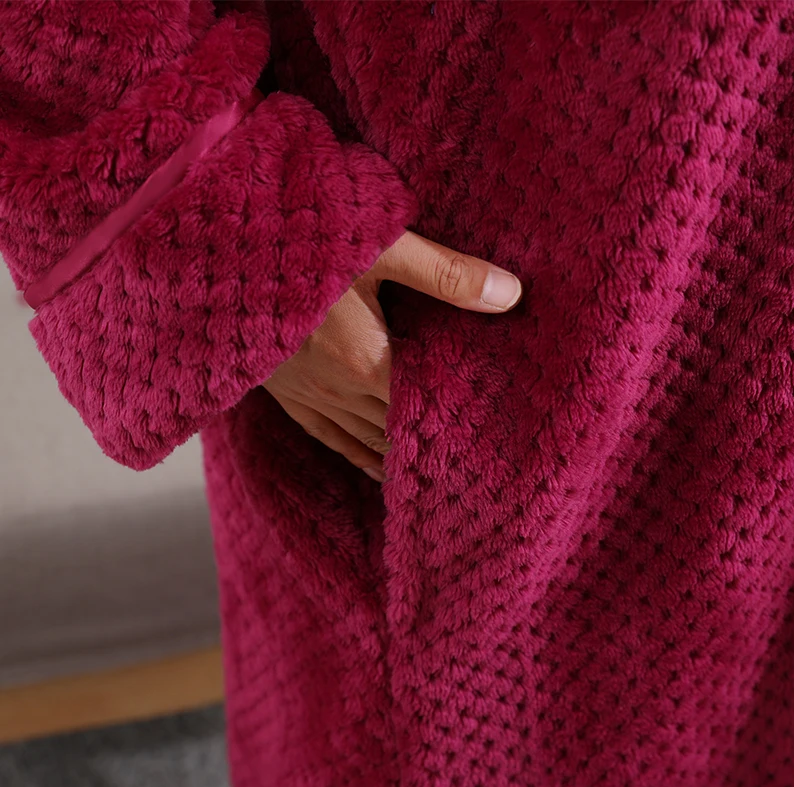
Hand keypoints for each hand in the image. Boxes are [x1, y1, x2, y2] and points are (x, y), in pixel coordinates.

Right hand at [263, 231, 522, 481]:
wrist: (218, 253)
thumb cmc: (300, 242)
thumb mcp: (381, 248)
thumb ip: (445, 274)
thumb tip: (511, 294)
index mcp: (368, 360)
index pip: (427, 405)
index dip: (459, 419)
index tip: (491, 433)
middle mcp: (340, 391)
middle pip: (400, 428)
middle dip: (435, 438)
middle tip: (477, 456)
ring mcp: (309, 397)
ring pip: (368, 441)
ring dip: (401, 454)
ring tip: (437, 472)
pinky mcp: (286, 395)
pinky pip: (331, 439)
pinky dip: (360, 456)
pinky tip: (378, 469)